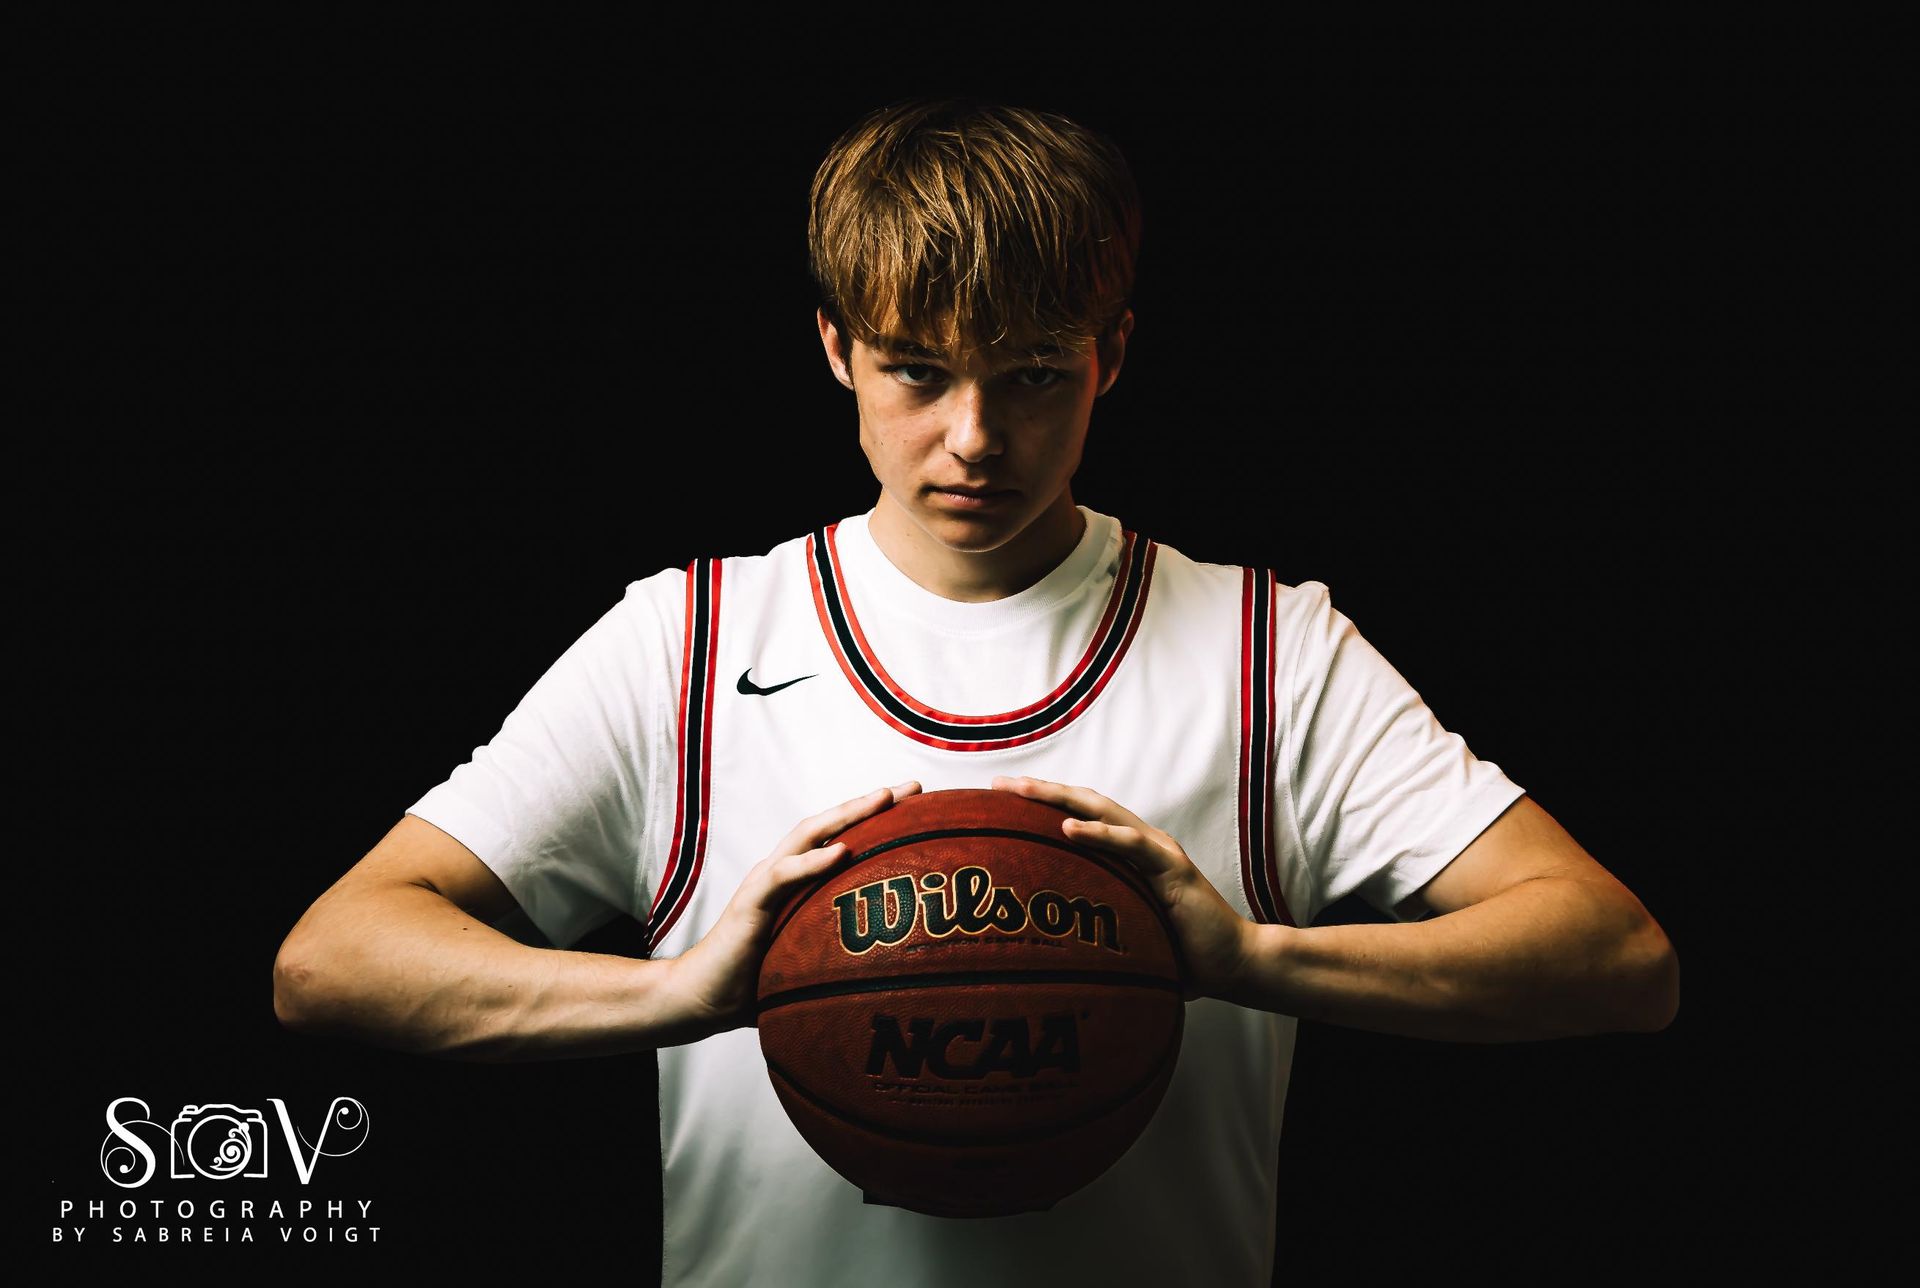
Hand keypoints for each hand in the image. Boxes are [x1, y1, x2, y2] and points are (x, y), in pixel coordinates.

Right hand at [667, 780, 922, 1036]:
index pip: (841, 837)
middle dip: (872, 802)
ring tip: (882, 799)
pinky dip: (812, 861)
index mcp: (798, 880)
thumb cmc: (758, 982)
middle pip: (830, 824)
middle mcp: (782, 871)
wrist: (703, 997)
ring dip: (846, 814)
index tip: (920, 805)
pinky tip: (842, 851)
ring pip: (807, 835)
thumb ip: (843, 952)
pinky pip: (783, 876)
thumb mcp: (812, 960)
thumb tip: (897, 971)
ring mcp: (764, 882)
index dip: (878, 819)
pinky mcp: (750, 903)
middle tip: (915, 788)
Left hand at [990, 775, 1252, 1002]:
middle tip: (997, 784)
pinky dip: (1099, 834)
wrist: (1236, 964)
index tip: (998, 801)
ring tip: (1022, 790)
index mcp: (1128, 855)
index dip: (1042, 805)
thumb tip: (1048, 955)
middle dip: (1040, 790)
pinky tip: (1067, 828)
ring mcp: (1157, 852)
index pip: (1079, 818)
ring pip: (1102, 812)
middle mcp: (1141, 844)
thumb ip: (1096, 932)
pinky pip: (1130, 846)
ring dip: (1060, 799)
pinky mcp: (1172, 869)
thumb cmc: (1182, 956)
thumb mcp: (1128, 937)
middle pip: (1083, 805)